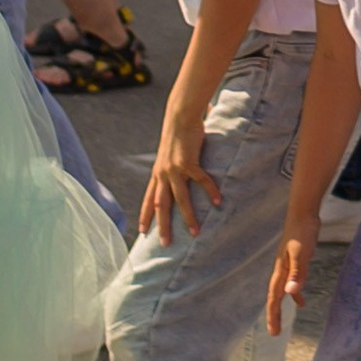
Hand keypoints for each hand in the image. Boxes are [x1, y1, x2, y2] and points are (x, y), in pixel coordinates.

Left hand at [140, 120, 221, 244]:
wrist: (179, 116)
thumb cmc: (177, 133)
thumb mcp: (169, 153)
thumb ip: (171, 165)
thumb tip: (178, 172)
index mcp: (157, 173)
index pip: (148, 199)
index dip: (145, 215)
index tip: (142, 232)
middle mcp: (163, 174)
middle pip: (160, 205)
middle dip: (162, 226)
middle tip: (165, 244)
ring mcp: (174, 169)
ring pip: (180, 199)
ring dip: (187, 217)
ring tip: (195, 232)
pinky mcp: (189, 162)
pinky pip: (201, 181)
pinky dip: (210, 191)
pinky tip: (218, 201)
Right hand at [267, 221, 313, 332]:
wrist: (303, 213)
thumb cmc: (303, 232)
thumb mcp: (302, 254)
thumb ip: (297, 273)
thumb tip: (291, 294)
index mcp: (281, 271)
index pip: (274, 298)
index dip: (273, 315)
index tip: (273, 332)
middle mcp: (281, 271)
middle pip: (275, 298)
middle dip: (274, 315)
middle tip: (274, 333)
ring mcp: (287, 266)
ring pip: (281, 292)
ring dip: (281, 307)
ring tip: (281, 323)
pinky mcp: (294, 262)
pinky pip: (292, 283)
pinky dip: (295, 294)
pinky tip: (301, 301)